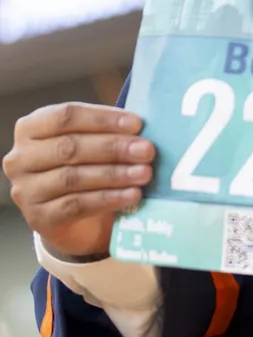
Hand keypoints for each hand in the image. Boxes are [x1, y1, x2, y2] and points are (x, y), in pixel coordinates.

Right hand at [2, 103, 154, 260]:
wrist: (73, 220)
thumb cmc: (82, 169)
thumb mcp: (88, 145)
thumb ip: (106, 133)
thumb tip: (140, 128)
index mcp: (30, 128)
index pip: (65, 116)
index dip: (102, 119)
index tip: (137, 124)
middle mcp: (21, 158)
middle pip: (69, 147)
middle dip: (113, 147)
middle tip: (147, 150)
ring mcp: (26, 190)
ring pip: (73, 177)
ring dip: (114, 174)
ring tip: (144, 173)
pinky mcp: (39, 218)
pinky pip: (76, 205)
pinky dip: (108, 199)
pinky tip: (132, 195)